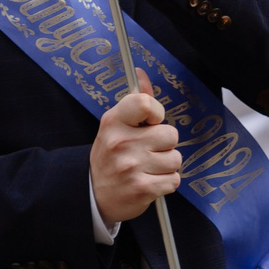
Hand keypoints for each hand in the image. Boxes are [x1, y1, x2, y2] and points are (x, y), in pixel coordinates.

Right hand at [92, 73, 180, 224]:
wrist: (92, 195)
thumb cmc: (110, 157)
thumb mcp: (115, 126)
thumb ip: (135, 102)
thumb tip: (141, 73)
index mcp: (114, 122)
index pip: (145, 102)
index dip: (156, 112)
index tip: (150, 122)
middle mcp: (121, 142)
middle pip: (171, 134)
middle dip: (164, 144)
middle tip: (146, 151)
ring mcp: (131, 166)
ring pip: (176, 158)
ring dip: (166, 165)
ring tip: (146, 168)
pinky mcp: (142, 188)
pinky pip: (174, 179)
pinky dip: (166, 183)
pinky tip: (149, 181)